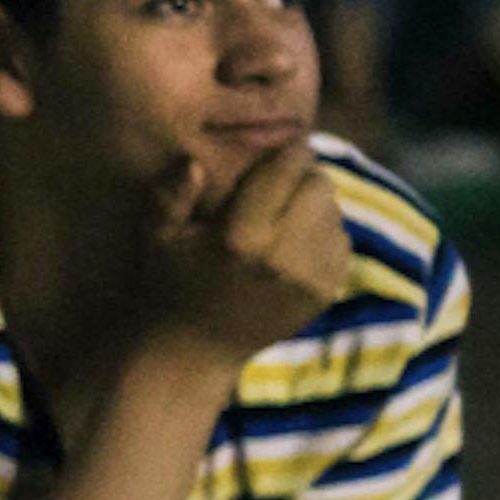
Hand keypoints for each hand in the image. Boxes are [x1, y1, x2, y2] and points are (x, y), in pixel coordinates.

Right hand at [140, 142, 353, 365]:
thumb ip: (172, 196)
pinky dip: (324, 236)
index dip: (289, 151)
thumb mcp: (156, 239)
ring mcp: (310, 277)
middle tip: (281, 185)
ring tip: (286, 216)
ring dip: (315, 207)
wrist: (195, 351)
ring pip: (335, 213)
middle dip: (303, 178)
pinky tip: (296, 245)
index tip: (281, 148)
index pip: (287, 170)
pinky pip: (342, 243)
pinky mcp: (325, 293)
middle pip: (320, 186)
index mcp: (240, 237)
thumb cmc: (170, 287)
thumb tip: (196, 162)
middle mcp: (283, 255)